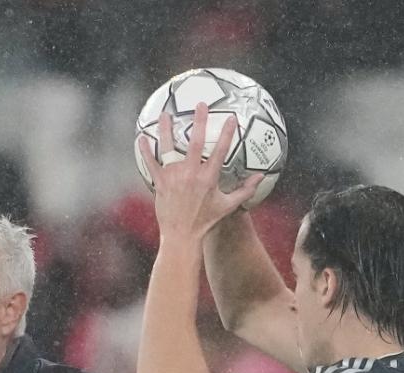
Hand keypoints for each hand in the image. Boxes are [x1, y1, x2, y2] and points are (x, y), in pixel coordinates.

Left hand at [138, 103, 262, 242]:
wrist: (182, 236)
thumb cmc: (206, 221)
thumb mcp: (228, 206)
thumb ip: (245, 190)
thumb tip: (261, 177)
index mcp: (209, 178)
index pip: (221, 150)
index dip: (226, 133)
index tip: (230, 117)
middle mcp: (191, 174)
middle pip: (195, 142)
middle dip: (199, 121)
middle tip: (200, 104)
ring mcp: (173, 177)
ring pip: (169, 148)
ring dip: (167, 129)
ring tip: (165, 114)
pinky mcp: (159, 183)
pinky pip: (151, 163)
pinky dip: (145, 150)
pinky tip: (142, 137)